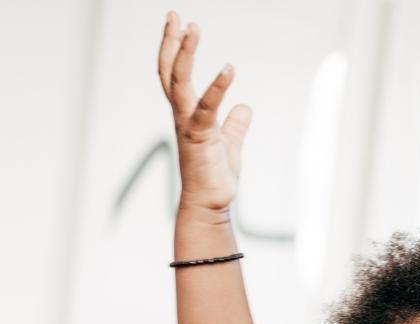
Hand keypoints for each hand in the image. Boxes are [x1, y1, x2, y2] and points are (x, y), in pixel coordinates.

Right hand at [157, 11, 251, 212]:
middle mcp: (182, 115)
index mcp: (187, 114)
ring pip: (179, 82)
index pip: (174, 75)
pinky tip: (229, 68)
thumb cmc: (215, 176)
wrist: (211, 203)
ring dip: (184, 53)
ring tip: (191, 27)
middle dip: (170, 42)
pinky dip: (218, 86)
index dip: (173, 50)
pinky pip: (208, 107)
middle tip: (174, 14)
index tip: (178, 25)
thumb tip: (244, 107)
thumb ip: (235, 124)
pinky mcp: (201, 137)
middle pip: (169, 71)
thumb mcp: (230, 143)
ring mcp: (189, 125)